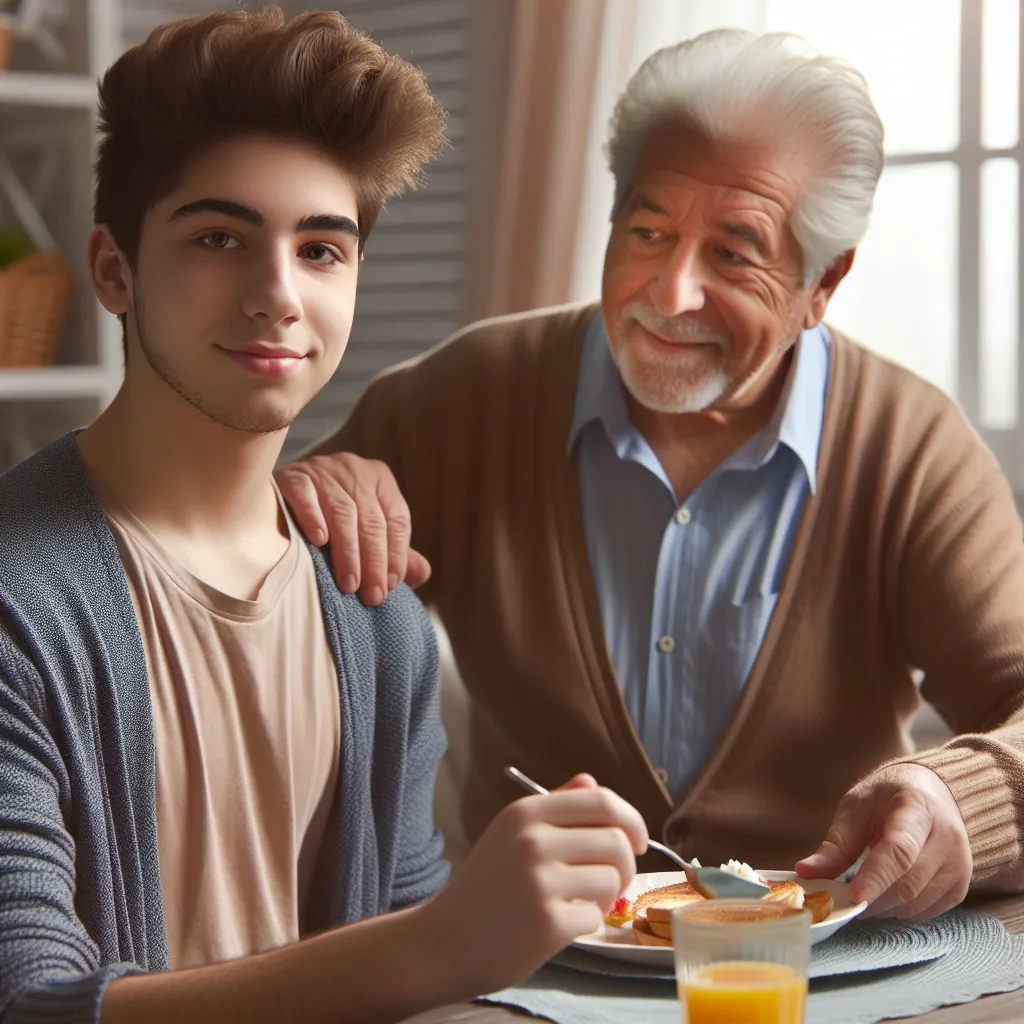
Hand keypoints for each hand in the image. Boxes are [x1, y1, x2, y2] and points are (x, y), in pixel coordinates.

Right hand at [275, 452, 430, 605]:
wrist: (278, 492)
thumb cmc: (331, 517)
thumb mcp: (366, 529)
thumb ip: (394, 551)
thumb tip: (424, 574)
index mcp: (379, 479)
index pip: (397, 519)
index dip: (396, 555)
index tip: (391, 585)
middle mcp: (354, 470)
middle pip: (372, 521)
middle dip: (374, 562)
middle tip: (372, 595)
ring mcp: (323, 470)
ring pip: (343, 513)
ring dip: (348, 552)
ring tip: (349, 584)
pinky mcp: (293, 475)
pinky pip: (306, 496)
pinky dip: (313, 518)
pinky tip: (319, 542)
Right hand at [427, 774, 648, 995]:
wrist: (444, 941)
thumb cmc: (485, 886)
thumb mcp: (511, 834)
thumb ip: (555, 806)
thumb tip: (592, 782)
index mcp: (526, 812)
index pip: (601, 800)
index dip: (631, 819)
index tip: (638, 839)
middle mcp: (533, 840)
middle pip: (616, 840)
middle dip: (627, 864)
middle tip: (613, 881)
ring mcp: (540, 881)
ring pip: (613, 879)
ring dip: (607, 896)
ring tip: (580, 901)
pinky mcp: (547, 922)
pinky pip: (596, 916)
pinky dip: (586, 922)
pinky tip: (559, 923)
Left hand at [795, 763, 971, 922]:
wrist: (930, 795)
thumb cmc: (887, 799)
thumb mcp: (857, 808)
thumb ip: (836, 844)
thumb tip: (806, 873)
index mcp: (918, 809)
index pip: (899, 851)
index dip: (876, 877)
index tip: (853, 897)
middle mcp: (947, 839)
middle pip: (907, 884)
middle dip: (871, 898)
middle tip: (841, 898)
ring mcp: (959, 866)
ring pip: (916, 904)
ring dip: (882, 907)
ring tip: (861, 891)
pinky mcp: (960, 888)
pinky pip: (925, 912)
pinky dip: (898, 911)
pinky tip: (884, 894)